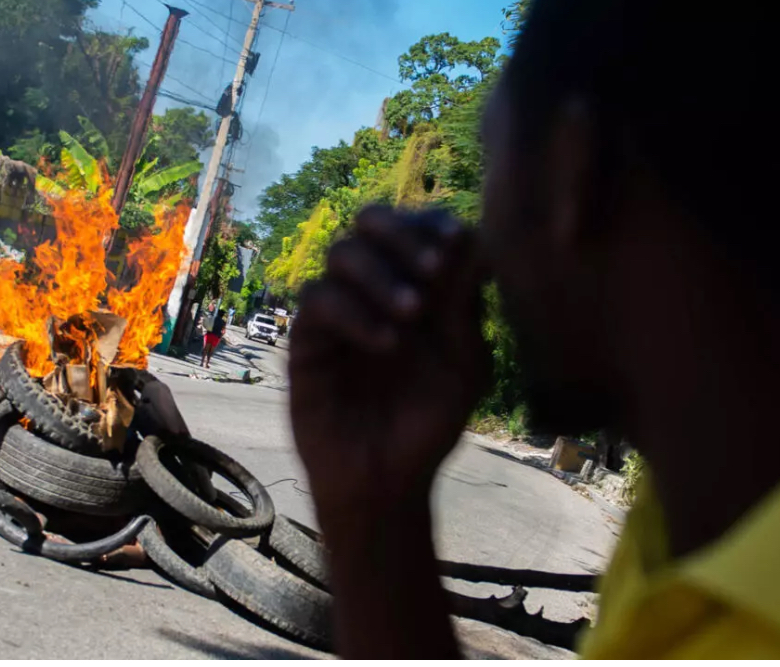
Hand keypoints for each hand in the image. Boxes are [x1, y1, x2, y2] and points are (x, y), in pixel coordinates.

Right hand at [289, 206, 490, 532]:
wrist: (384, 481)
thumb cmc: (427, 426)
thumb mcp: (461, 366)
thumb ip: (462, 305)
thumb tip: (472, 237)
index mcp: (418, 287)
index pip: (418, 230)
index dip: (434, 224)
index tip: (456, 240)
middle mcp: (375, 289)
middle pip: (371, 222)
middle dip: (402, 234)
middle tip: (432, 268)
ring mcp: (339, 310)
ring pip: (342, 253)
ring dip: (381, 273)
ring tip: (412, 313)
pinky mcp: (308, 339)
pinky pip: (319, 300)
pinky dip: (355, 312)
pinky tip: (386, 343)